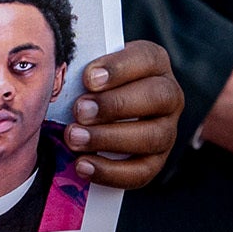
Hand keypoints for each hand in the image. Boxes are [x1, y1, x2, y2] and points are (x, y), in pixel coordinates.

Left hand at [62, 40, 184, 189]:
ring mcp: (167, 130)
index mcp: (154, 64)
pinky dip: (110, 171)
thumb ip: (84, 71)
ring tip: (74, 138)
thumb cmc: (93, 86)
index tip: (88, 78)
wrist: (99, 115)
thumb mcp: (92, 71)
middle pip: (157, 97)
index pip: (147, 59)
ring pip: (152, 137)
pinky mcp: (156, 161)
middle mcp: (169, 96)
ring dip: (109, 138)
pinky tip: (82, 165)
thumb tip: (63, 77)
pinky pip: (141, 172)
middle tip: (80, 111)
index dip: (119, 68)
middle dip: (115, 105)